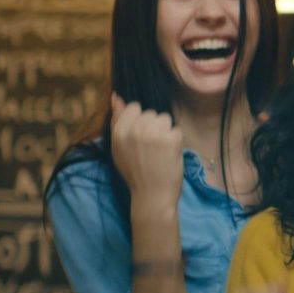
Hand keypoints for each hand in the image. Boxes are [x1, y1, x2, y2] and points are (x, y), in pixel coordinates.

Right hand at [109, 93, 184, 215]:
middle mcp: (135, 130)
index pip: (134, 107)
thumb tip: (116, 96)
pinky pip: (177, 130)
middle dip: (153, 127)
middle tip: (150, 149)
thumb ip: (117, 121)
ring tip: (159, 151)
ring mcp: (154, 134)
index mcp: (119, 132)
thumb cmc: (135, 172)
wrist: (152, 196)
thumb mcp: (118, 148)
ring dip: (166, 132)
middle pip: (151, 113)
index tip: (141, 137)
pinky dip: (176, 142)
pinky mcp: (171, 139)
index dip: (140, 121)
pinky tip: (169, 155)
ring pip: (165, 119)